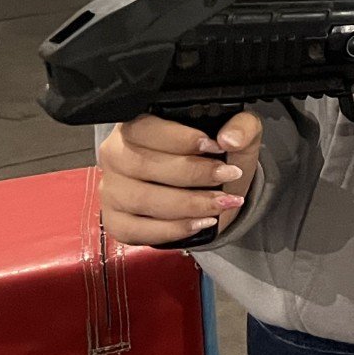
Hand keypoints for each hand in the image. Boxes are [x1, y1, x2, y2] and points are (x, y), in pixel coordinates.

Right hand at [98, 111, 259, 245]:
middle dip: (193, 174)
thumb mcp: (237, 131)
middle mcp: (116, 154)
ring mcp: (112, 189)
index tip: (214, 146)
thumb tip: (230, 139)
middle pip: (143, 166)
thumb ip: (241, 126)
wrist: (214, 186)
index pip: (145, 128)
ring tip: (222, 202)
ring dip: (187, 204)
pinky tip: (200, 222)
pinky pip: (134, 230)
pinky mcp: (115, 220)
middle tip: (228, 176)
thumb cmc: (217, 154)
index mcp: (138, 123)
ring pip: (141, 200)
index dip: (180, 139)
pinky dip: (172, 229)